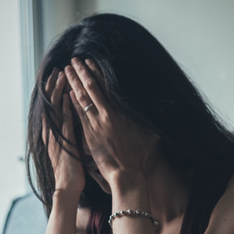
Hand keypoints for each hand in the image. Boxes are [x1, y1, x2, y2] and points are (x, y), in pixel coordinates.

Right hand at [43, 68, 84, 194]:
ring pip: (56, 108)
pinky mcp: (65, 141)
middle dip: (53, 85)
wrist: (67, 187)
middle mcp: (51, 132)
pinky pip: (65, 120)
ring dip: (59, 91)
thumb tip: (73, 126)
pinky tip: (69, 95)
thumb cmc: (70, 172)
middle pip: (50, 103)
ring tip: (62, 75)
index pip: (50, 107)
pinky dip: (66, 107)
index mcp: (51, 133)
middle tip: (57, 70)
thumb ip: (68, 136)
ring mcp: (57, 136)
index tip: (56, 77)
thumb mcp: (68, 149)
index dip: (52, 91)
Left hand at [64, 58, 156, 184]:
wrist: (126, 173)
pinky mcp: (88, 135)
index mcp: (121, 111)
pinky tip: (67, 92)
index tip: (89, 62)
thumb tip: (166, 110)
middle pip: (91, 88)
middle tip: (73, 60)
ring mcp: (96, 124)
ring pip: (81, 98)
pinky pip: (78, 114)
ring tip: (66, 71)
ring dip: (73, 83)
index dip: (96, 72)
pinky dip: (72, 102)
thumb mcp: (150, 135)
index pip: (106, 86)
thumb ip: (151, 120)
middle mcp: (107, 114)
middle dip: (81, 72)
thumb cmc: (139, 157)